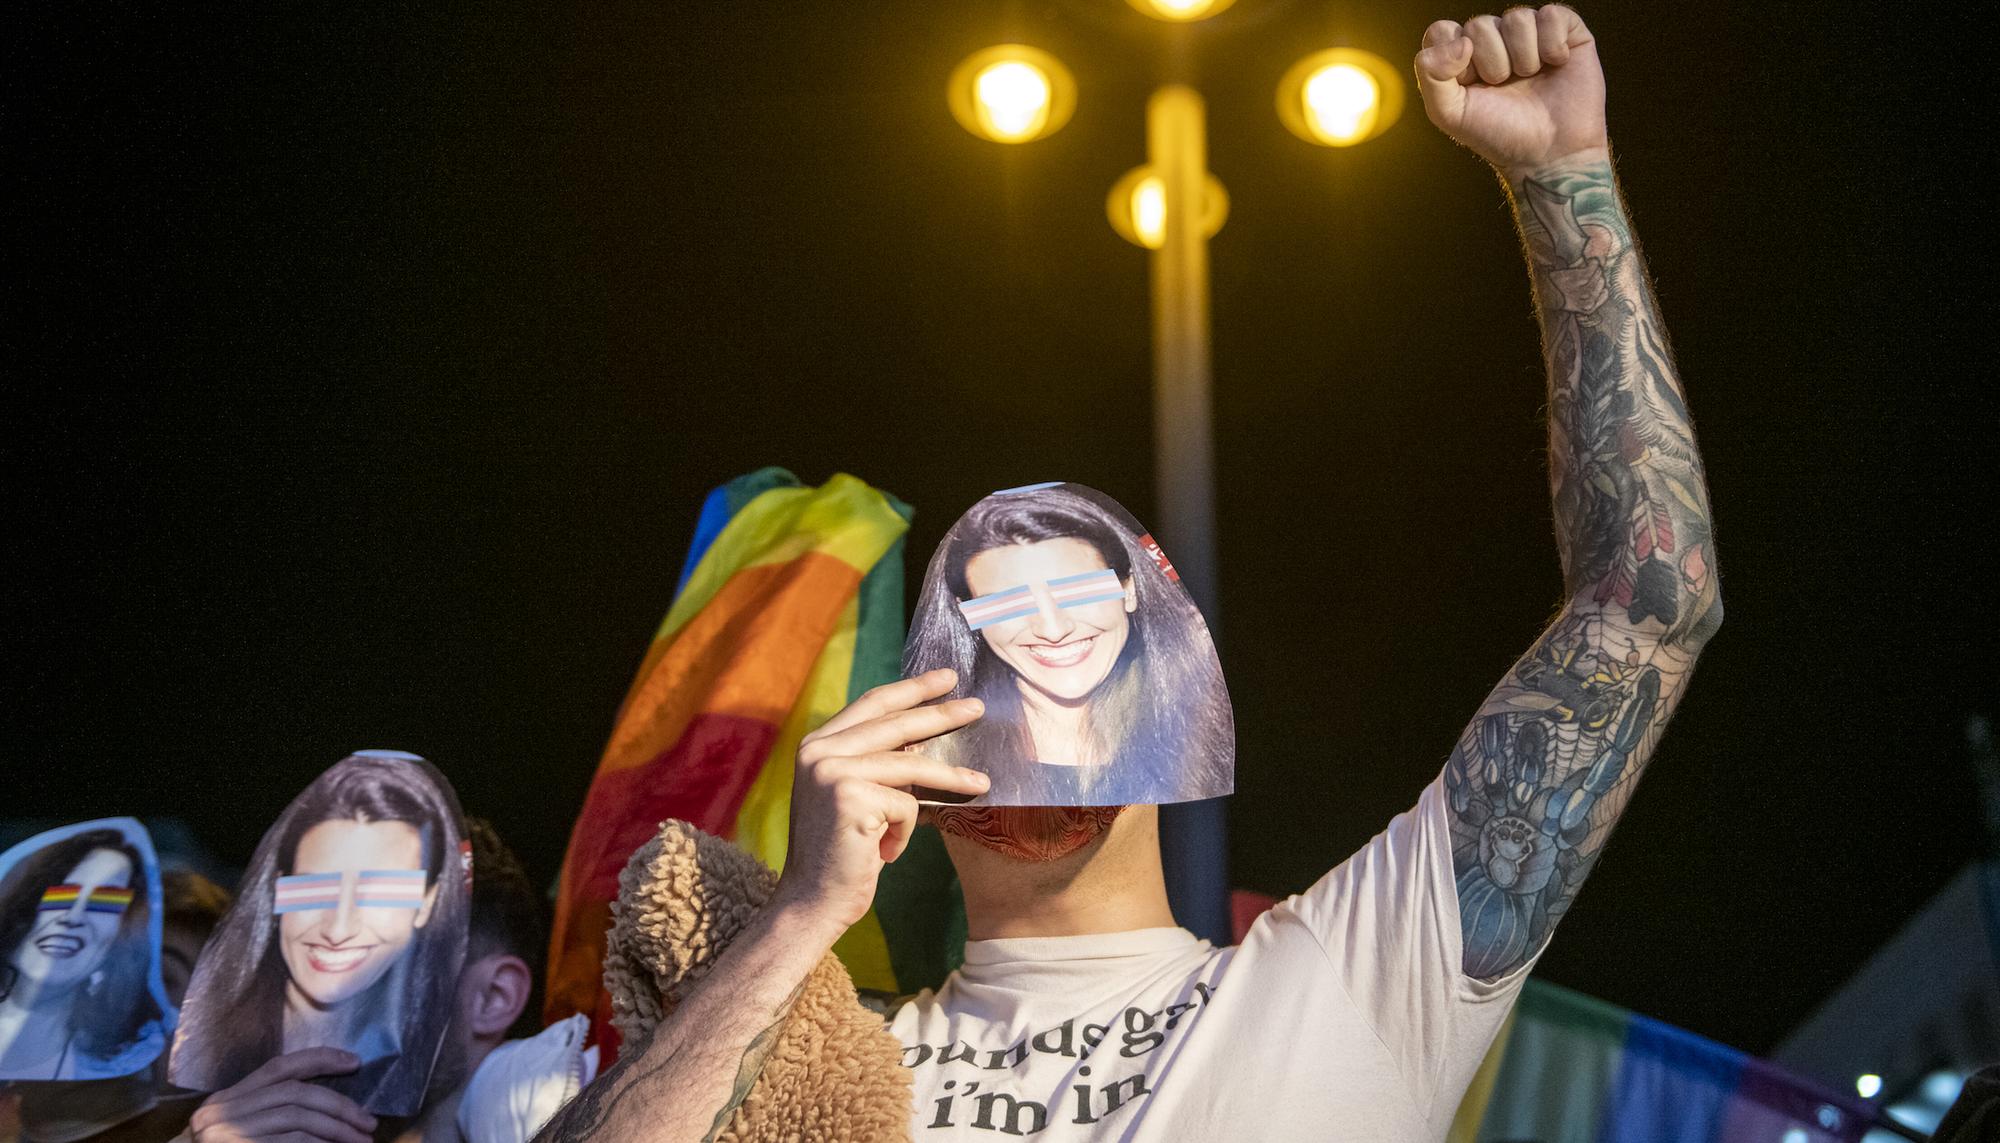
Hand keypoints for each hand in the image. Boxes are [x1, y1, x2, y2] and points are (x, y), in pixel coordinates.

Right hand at [187, 1048, 378, 1142]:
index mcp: (226, 1099)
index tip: (355, 1062)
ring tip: (362, 1142)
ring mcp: (226, 1133)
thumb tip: (330, 1107)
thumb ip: (271, 1111)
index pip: (279, 1066)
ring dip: (337, 1130)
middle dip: (340, 1106)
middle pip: (296, 1093)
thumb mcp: (237, 1128)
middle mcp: (222, 1111)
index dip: (321, 1058)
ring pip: (297, 1119)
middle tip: (368, 1122)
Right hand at [773, 669, 988, 936]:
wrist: (812, 903)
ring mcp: (831, 771)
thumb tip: (926, 738)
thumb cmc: (841, 854)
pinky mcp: (850, 797)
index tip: (945, 678)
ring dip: (951, 778)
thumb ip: (880, 764)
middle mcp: (818, 751)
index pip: (872, 704)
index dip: (911, 689)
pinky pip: (905, 805)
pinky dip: (904, 833)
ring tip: (982, 785)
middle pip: (895, 722)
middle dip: (942, 714)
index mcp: (817, 745)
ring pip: (911, 765)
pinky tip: (883, 852)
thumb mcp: (858, 798)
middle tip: (978, 707)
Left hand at [1414, 5, 1606, 175]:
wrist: (1549, 155)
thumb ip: (1431, 74)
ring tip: (1530, 79)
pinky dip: (1552, 44)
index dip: (1454, 59)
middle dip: (1492, 64)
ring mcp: (1529, 34)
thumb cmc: (1498, 135)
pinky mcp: (1565, 31)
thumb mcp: (1450, 113)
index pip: (1442, 31)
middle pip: (1479, 25)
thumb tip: (1461, 41)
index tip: (1470, 86)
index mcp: (1460, 56)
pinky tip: (1556, 64)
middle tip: (1505, 88)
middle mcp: (1494, 40)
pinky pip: (1552, 15)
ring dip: (1523, 58)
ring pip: (1517, 18)